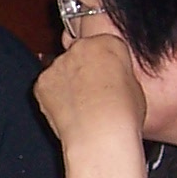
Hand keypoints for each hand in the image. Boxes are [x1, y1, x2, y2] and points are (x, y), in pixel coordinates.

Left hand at [33, 34, 145, 151]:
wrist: (100, 134)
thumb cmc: (122, 115)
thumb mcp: (134, 87)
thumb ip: (119, 75)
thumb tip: (114, 81)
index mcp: (108, 43)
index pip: (107, 45)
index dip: (108, 64)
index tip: (109, 77)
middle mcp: (81, 47)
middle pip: (82, 53)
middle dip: (85, 69)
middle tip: (94, 93)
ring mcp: (59, 63)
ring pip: (63, 69)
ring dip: (69, 83)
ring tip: (82, 107)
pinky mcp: (42, 81)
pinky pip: (48, 86)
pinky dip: (54, 97)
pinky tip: (68, 112)